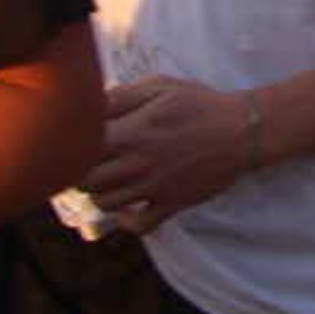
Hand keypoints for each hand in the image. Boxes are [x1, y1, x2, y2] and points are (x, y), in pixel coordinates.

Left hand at [85, 76, 259, 232]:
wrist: (243, 130)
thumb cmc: (200, 105)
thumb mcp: (161, 87)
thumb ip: (121, 96)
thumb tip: (89, 105)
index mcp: (132, 132)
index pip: (80, 150)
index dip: (72, 148)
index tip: (78, 143)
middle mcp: (138, 164)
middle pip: (85, 181)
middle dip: (81, 172)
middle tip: (90, 164)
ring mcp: (154, 187)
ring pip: (105, 204)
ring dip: (100, 194)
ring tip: (109, 181)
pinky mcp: (170, 204)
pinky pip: (138, 226)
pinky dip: (126, 221)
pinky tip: (128, 207)